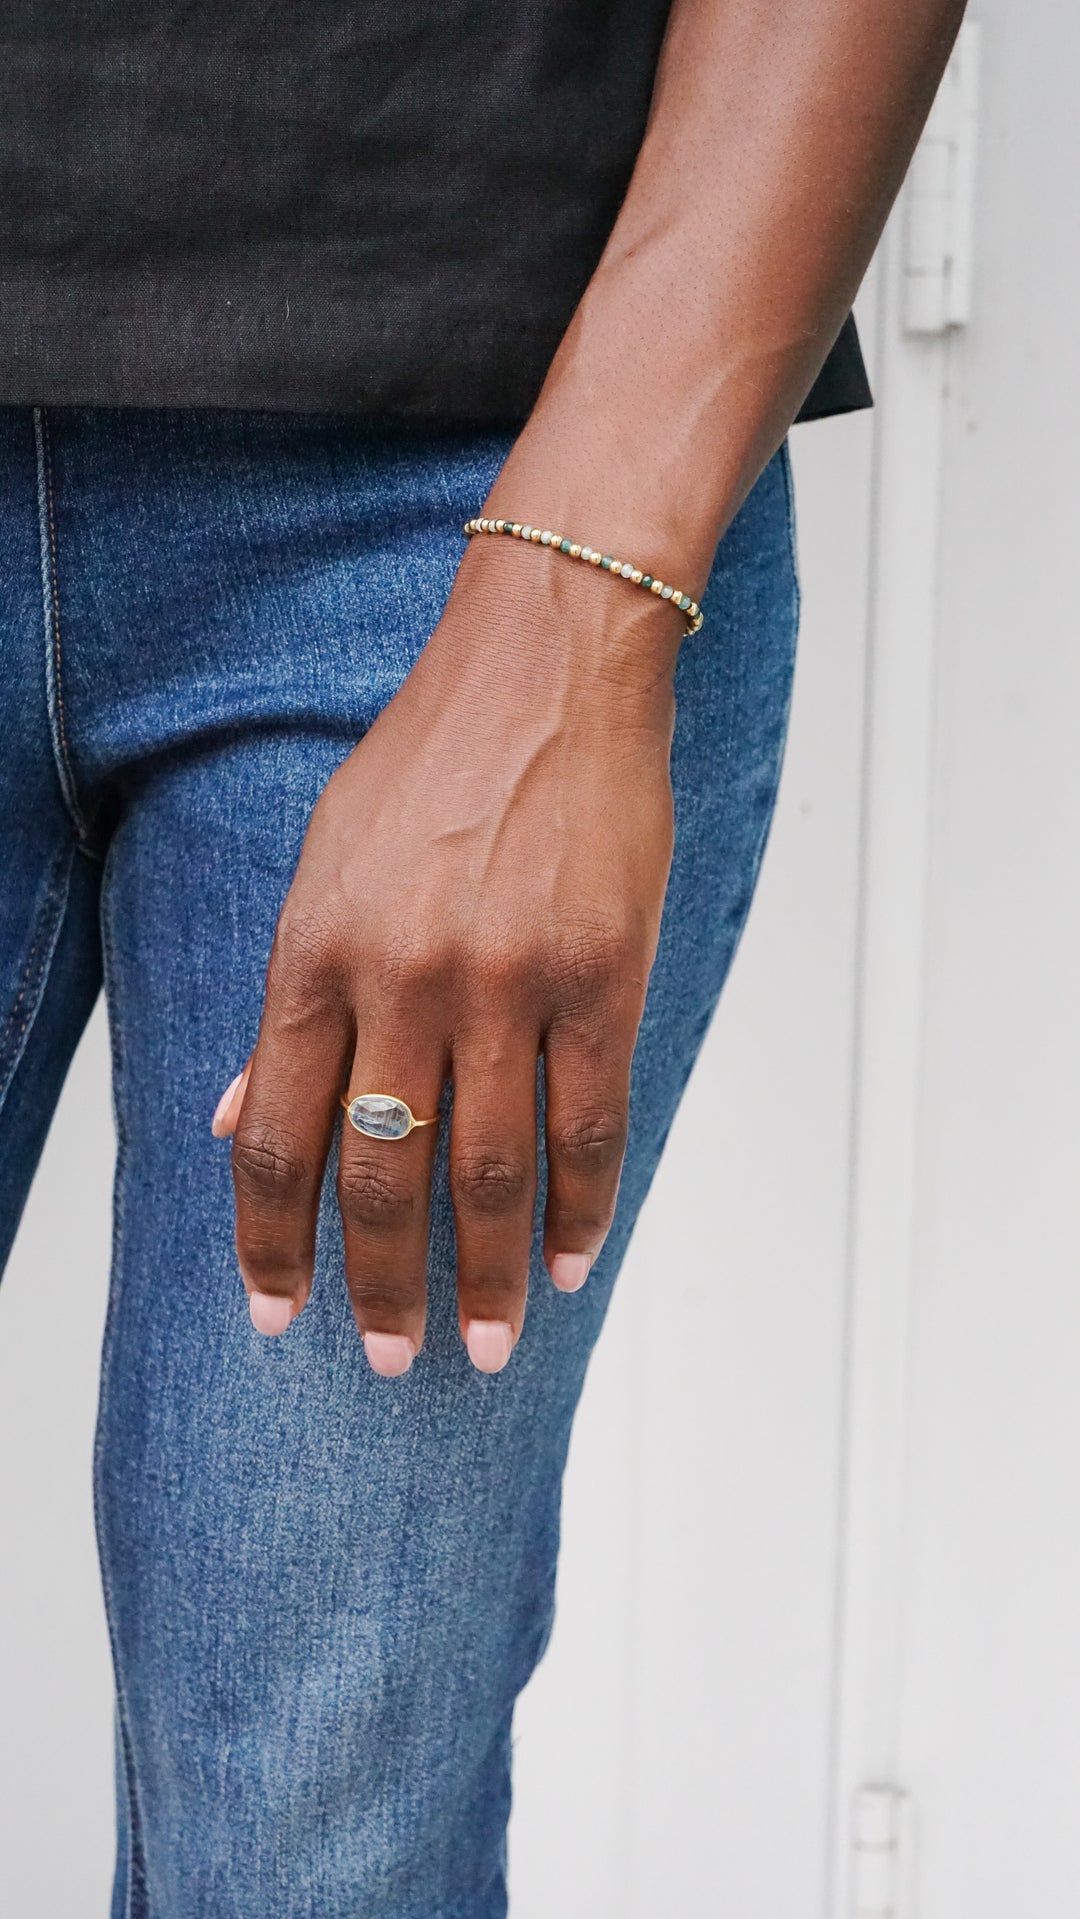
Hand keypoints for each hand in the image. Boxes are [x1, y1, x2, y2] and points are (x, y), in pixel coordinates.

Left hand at [213, 536, 684, 1374]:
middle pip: (385, 1174)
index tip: (276, 1311)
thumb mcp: (322, 868)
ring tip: (491, 1344)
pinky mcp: (603, 977)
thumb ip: (286, 1005)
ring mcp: (508, 983)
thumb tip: (240, 1116)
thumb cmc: (429, 764)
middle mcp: (404, 979)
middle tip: (388, 1356)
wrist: (548, 670)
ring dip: (490, 1274)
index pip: (279, 1137)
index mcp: (317, 952)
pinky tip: (575, 1261)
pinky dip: (584, 1206)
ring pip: (492, 1170)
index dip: (273, 1239)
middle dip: (382, 1285)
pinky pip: (592, 1124)